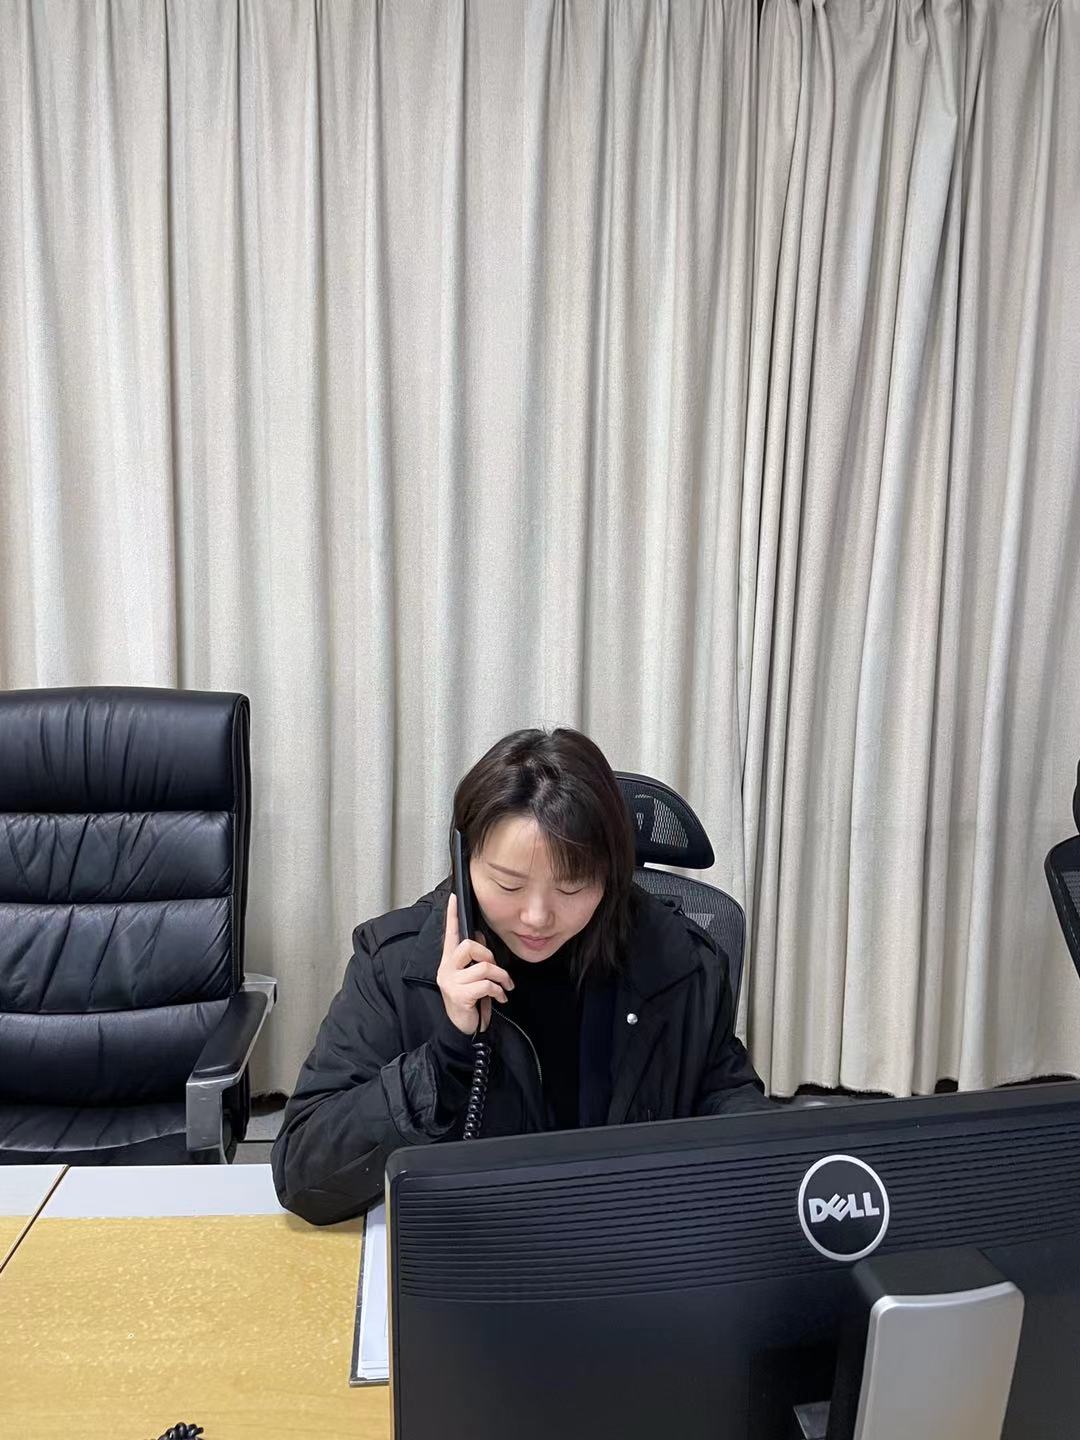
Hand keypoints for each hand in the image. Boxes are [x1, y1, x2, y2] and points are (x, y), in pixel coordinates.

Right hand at [438, 893, 514, 1035]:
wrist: (462, 1030)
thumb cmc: (469, 1001)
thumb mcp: (471, 977)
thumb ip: (474, 958)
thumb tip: (480, 937)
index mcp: (449, 962)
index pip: (450, 934)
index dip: (452, 915)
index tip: (454, 898)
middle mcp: (446, 969)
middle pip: (469, 946)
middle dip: (489, 956)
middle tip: (496, 970)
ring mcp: (451, 982)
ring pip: (483, 967)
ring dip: (500, 977)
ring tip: (504, 987)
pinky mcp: (459, 995)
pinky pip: (486, 984)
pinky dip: (498, 991)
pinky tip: (500, 998)